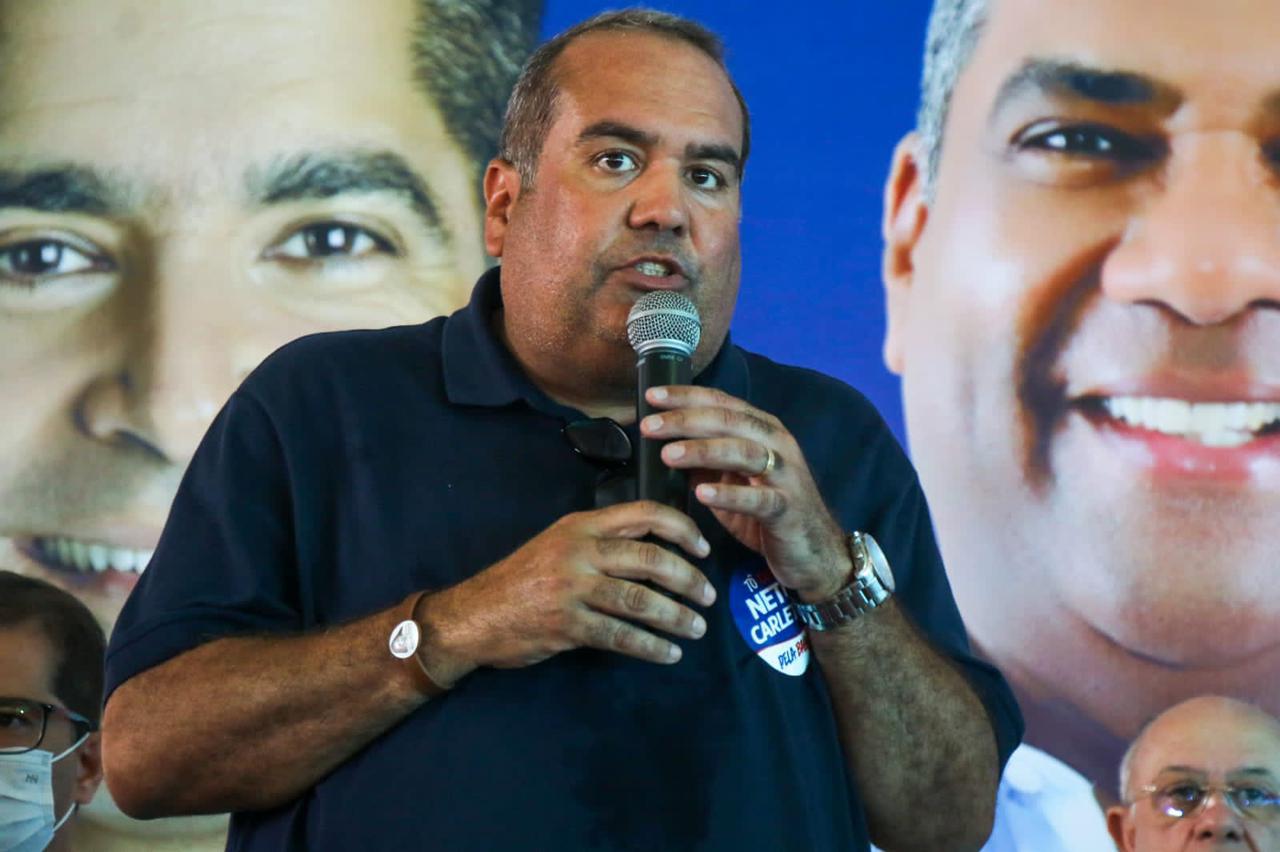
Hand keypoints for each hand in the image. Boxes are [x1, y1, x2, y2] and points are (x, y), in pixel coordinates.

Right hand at [421, 501, 715, 685]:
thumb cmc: (522, 578)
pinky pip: (621, 636)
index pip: (644, 514)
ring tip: (696, 628)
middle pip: (650, 559)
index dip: (682, 529)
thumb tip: (658, 548)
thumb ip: (601, 540)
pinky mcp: (567, 625)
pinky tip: (668, 654)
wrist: (473, 616)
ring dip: (676, 616)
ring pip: (640, 600)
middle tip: (708, 596)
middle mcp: (580, 551)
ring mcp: (572, 589)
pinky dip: (651, 647)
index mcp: (581, 525)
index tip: (703, 550)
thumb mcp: (558, 543)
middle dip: (688, 579)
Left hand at [640, 385, 850, 601]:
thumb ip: (706, 463)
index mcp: (762, 429)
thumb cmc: (769, 513)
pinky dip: (729, 494)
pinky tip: (702, 494)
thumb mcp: (733, 481)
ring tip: (669, 455)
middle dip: (685, 420)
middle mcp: (777, 443)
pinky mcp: (788, 508)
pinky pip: (758, 498)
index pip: (721, 402)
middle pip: (728, 420)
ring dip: (703, 451)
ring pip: (743, 452)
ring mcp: (786, 475)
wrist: (815, 553)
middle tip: (649, 426)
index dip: (686, 396)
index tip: (651, 396)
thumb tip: (664, 446)